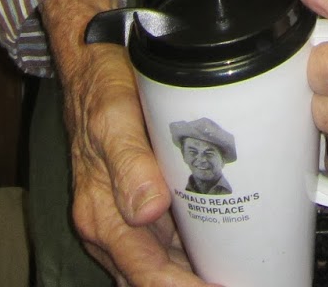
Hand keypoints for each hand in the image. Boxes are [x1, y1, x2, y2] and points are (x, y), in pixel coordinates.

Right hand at [40, 0, 205, 286]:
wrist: (88, 63)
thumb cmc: (100, 87)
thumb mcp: (112, 116)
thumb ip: (128, 162)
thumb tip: (147, 209)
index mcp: (101, 213)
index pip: (147, 273)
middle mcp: (107, 223)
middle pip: (151, 278)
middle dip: (190, 286)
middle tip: (238, 281)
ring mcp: (119, 215)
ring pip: (154, 265)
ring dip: (187, 276)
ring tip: (233, 275)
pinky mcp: (129, 202)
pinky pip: (156, 243)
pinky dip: (181, 257)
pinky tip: (214, 253)